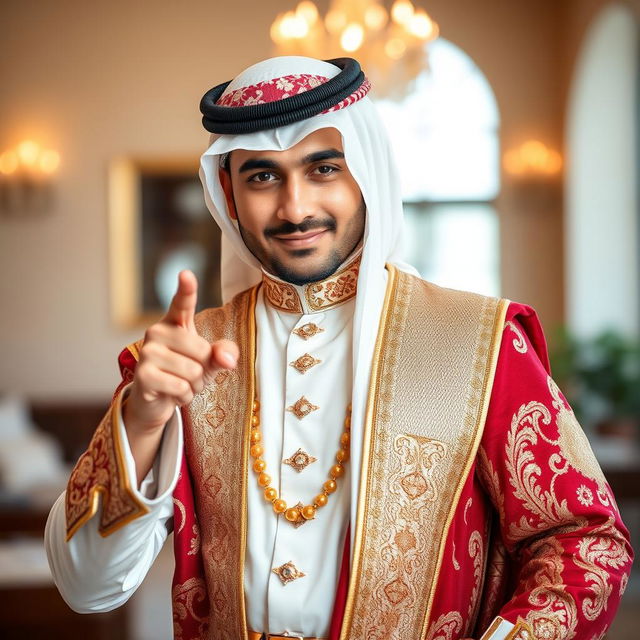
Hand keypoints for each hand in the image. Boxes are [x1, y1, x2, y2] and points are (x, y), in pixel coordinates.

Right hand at [125, 270, 238, 433]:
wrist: (157, 400)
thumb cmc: (185, 373)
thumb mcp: (210, 361)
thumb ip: (224, 354)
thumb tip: (227, 359)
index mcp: (175, 322)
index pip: (182, 302)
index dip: (186, 289)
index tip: (186, 274)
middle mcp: (157, 331)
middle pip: (201, 351)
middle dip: (202, 370)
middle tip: (188, 374)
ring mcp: (148, 352)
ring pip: (192, 371)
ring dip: (193, 386)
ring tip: (179, 384)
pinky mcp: (143, 375)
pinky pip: (181, 387)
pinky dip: (184, 397)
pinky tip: (172, 394)